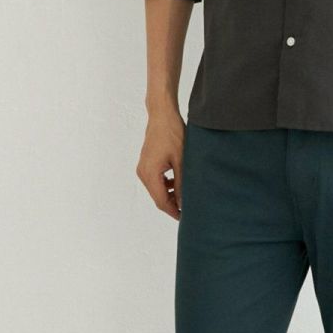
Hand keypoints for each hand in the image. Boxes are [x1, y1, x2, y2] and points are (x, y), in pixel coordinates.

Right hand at [135, 104, 186, 220]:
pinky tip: (178, 182)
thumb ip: (182, 183)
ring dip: (170, 194)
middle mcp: (143, 173)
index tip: (186, 218)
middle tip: (189, 208)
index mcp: (149, 174)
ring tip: (186, 195)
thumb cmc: (172, 134)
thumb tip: (184, 202)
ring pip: (157, 189)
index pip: (161, 201)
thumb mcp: (181, 160)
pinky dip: (166, 185)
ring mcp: (143, 168)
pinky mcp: (146, 163)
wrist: (162, 115)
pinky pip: (155, 180)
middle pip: (158, 197)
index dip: (173, 211)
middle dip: (173, 204)